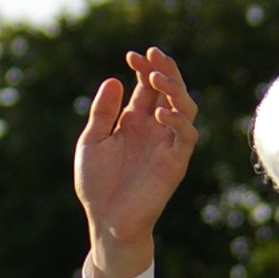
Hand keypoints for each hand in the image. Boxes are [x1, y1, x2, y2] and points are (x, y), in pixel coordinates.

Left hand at [75, 48, 199, 277]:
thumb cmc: (97, 185)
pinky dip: (179, 121)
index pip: (147, 87)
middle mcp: (154, 130)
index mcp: (134, 122)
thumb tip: (114, 79)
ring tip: (156, 78)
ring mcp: (167, 145)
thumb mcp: (92, 142)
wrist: (106, 221)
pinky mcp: (175, 163)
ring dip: (174, 90)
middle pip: (169, 91)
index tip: (132, 55)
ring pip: (185, 108)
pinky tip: (162, 111)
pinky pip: (186, 137)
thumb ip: (102, 113)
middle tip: (152, 55)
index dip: (144, 68)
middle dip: (164, 70)